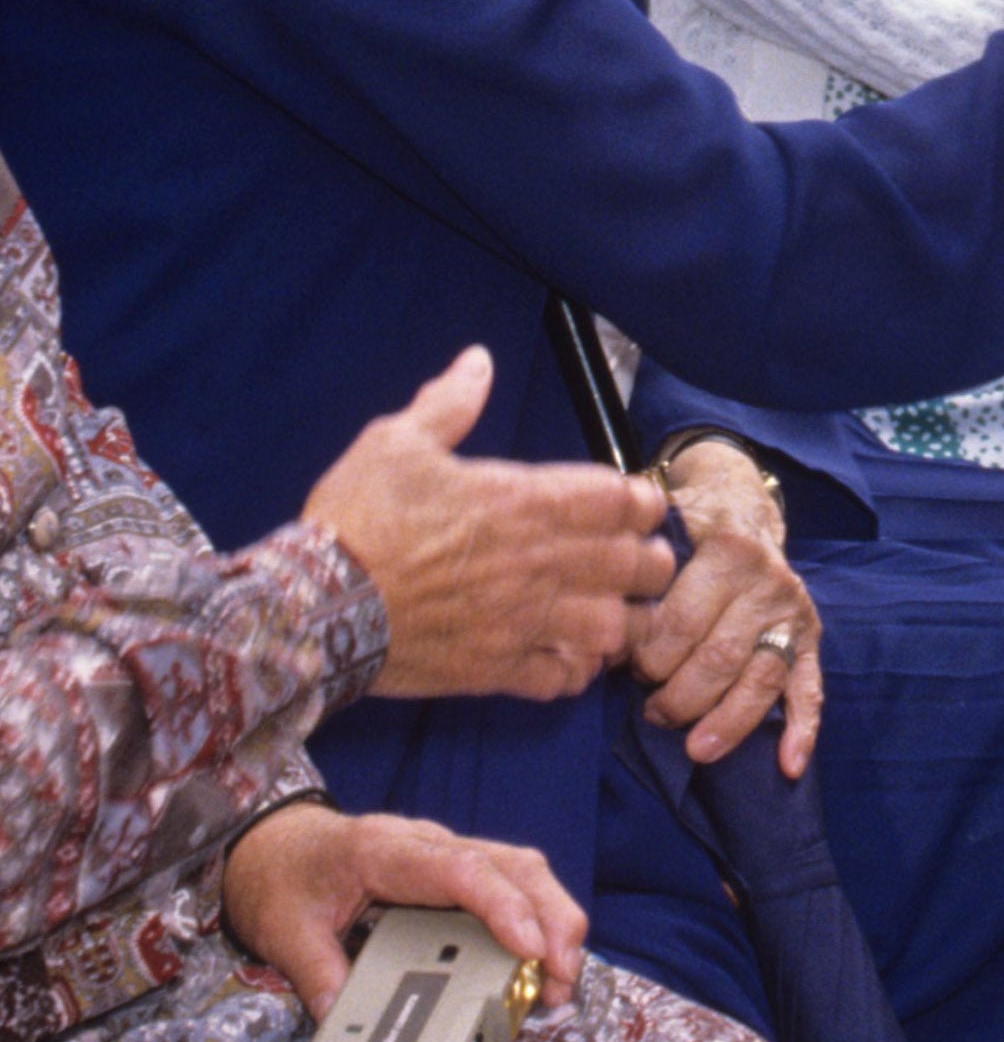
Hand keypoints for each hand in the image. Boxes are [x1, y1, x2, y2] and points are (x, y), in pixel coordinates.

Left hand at [221, 800, 588, 1021]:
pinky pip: (509, 881)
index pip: (461, 871)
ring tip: (562, 976)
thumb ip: (318, 976)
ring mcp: (445, 852)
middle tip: (565, 975)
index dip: (504, 907)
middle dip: (551, 916)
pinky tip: (542, 957)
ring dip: (552, 917)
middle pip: (512, 863)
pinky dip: (536, 915)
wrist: (274, 845)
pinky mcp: (453, 869)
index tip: (532, 948)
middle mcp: (426, 843)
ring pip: (521, 868)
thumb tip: (344, 1024)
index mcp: (384, 850)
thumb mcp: (286, 931)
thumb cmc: (283, 878)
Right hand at [303, 346, 672, 701]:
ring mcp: (521, 621)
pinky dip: (575, 673)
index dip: (641, 501)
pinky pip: (560, 680)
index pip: (618, 499)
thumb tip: (478, 360)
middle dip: (649, 561)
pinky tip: (569, 659)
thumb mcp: (397, 442)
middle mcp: (537, 562)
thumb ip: (448, 403)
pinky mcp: (496, 670)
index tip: (642, 505)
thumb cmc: (358, 518)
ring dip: (622, 621)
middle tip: (644, 560)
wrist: (316, 607)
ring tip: (614, 614)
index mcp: (522, 501)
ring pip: (611, 628)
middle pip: (632, 565)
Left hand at [632, 440, 820, 775]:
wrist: (741, 505)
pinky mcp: (809, 638)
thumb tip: (602, 647)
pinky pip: (809, 688)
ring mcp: (792, 612)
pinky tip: (789, 765)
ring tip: (694, 749)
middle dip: (680, 696)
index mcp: (727, 550)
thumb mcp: (657, 532)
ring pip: (760, 679)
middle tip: (652, 711)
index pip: (681, 623)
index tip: (625, 671)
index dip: (647, 658)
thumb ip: (634, 580)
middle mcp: (767, 580)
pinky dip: (802, 730)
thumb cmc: (686, 527)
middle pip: (719, 658)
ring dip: (726, 722)